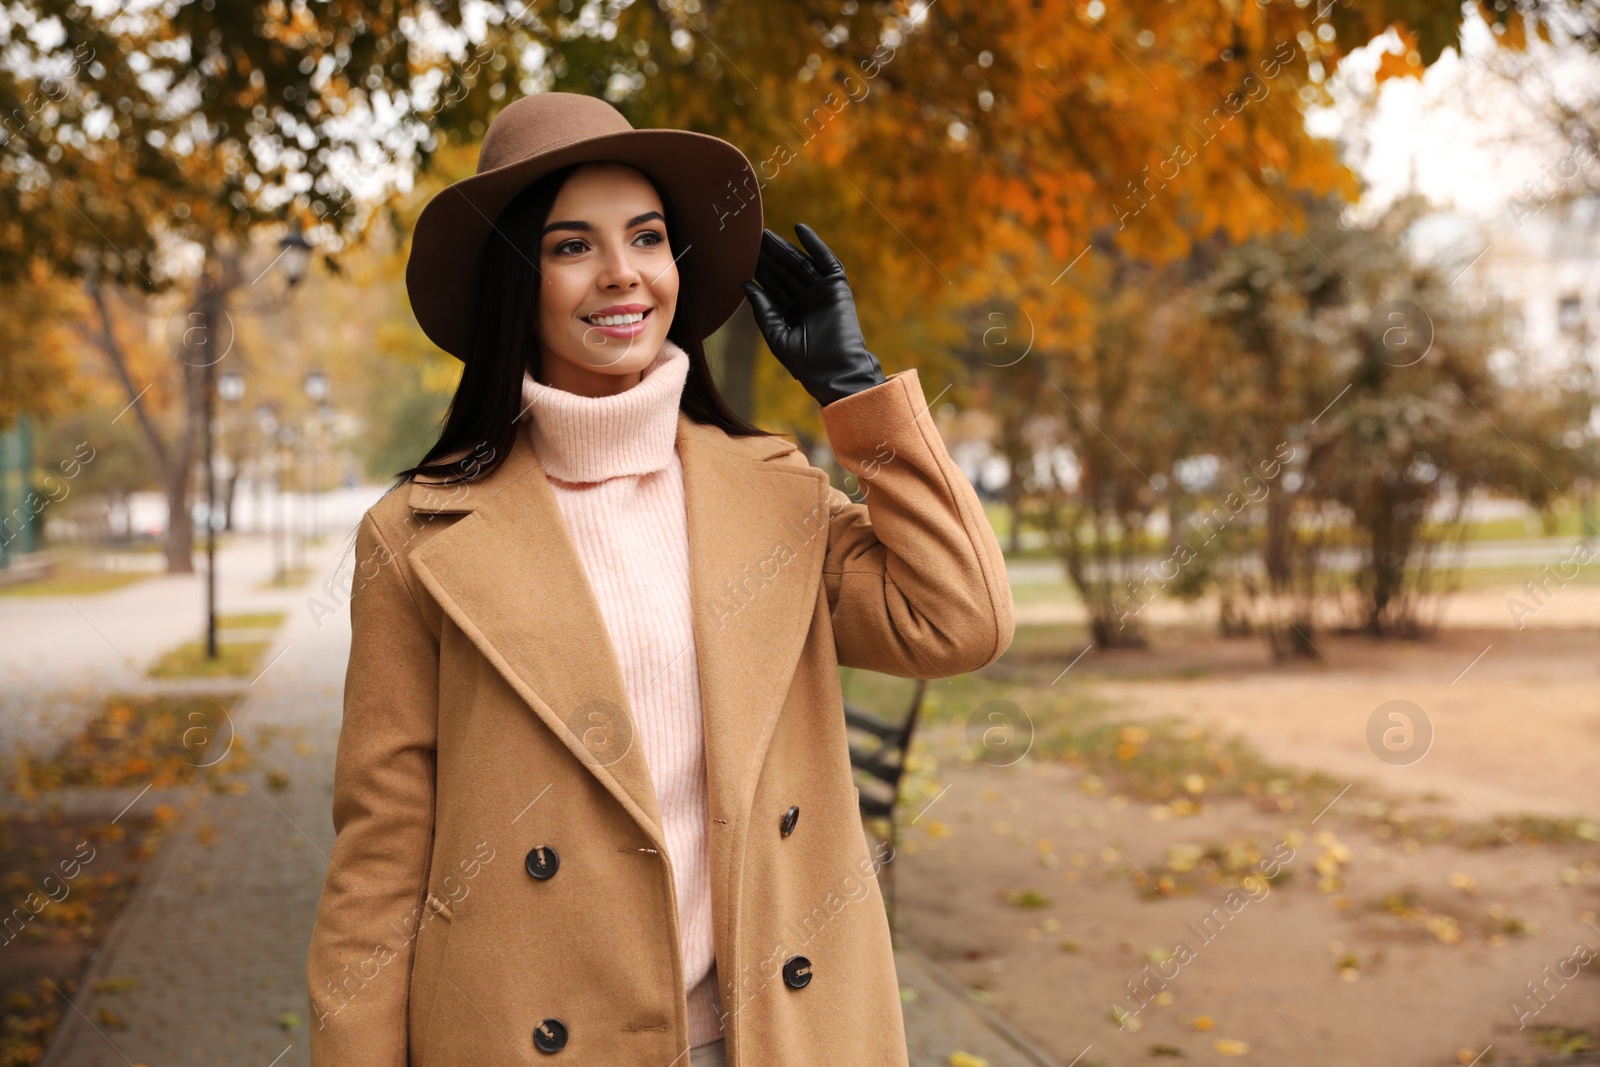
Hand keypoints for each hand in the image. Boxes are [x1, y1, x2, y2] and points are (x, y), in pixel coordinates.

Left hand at [742, 223, 885, 406]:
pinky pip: (826, 261)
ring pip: (800, 263)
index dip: (758, 271)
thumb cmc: (805, 362)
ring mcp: (822, 292)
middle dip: (768, 256)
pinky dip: (815, 244)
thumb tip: (746, 285)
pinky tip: (799, 229)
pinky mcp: (837, 287)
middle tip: (749, 237)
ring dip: (784, 248)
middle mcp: (806, 300)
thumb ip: (763, 309)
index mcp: (791, 314)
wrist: (835, 371)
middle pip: (784, 272)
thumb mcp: (776, 334)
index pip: (772, 287)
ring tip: (765, 234)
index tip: (740, 255)